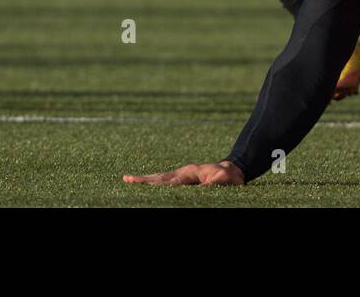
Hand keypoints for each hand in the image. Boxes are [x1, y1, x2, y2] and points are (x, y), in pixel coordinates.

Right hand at [122, 160, 244, 185]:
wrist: (231, 170)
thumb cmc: (228, 176)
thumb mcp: (223, 180)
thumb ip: (211, 184)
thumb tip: (200, 189)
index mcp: (191, 172)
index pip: (174, 181)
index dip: (162, 185)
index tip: (149, 186)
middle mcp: (182, 171)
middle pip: (161, 177)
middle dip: (145, 180)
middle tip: (128, 179)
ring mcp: (180, 174)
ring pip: (159, 178)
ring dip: (144, 180)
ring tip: (128, 179)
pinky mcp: (180, 178)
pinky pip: (163, 180)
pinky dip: (152, 181)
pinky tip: (143, 183)